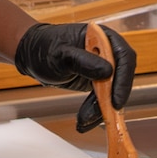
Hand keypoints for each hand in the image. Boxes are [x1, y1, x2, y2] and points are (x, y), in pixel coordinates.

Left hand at [12, 23, 136, 133]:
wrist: (32, 55)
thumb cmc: (44, 47)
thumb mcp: (60, 54)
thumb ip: (81, 61)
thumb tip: (107, 72)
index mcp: (101, 36)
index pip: (123, 56)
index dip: (123, 79)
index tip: (116, 99)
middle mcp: (107, 51)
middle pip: (121, 76)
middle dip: (113, 98)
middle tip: (106, 115)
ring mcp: (102, 67)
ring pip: (111, 91)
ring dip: (101, 109)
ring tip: (85, 121)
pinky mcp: (97, 81)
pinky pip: (101, 98)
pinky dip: (94, 111)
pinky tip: (84, 121)